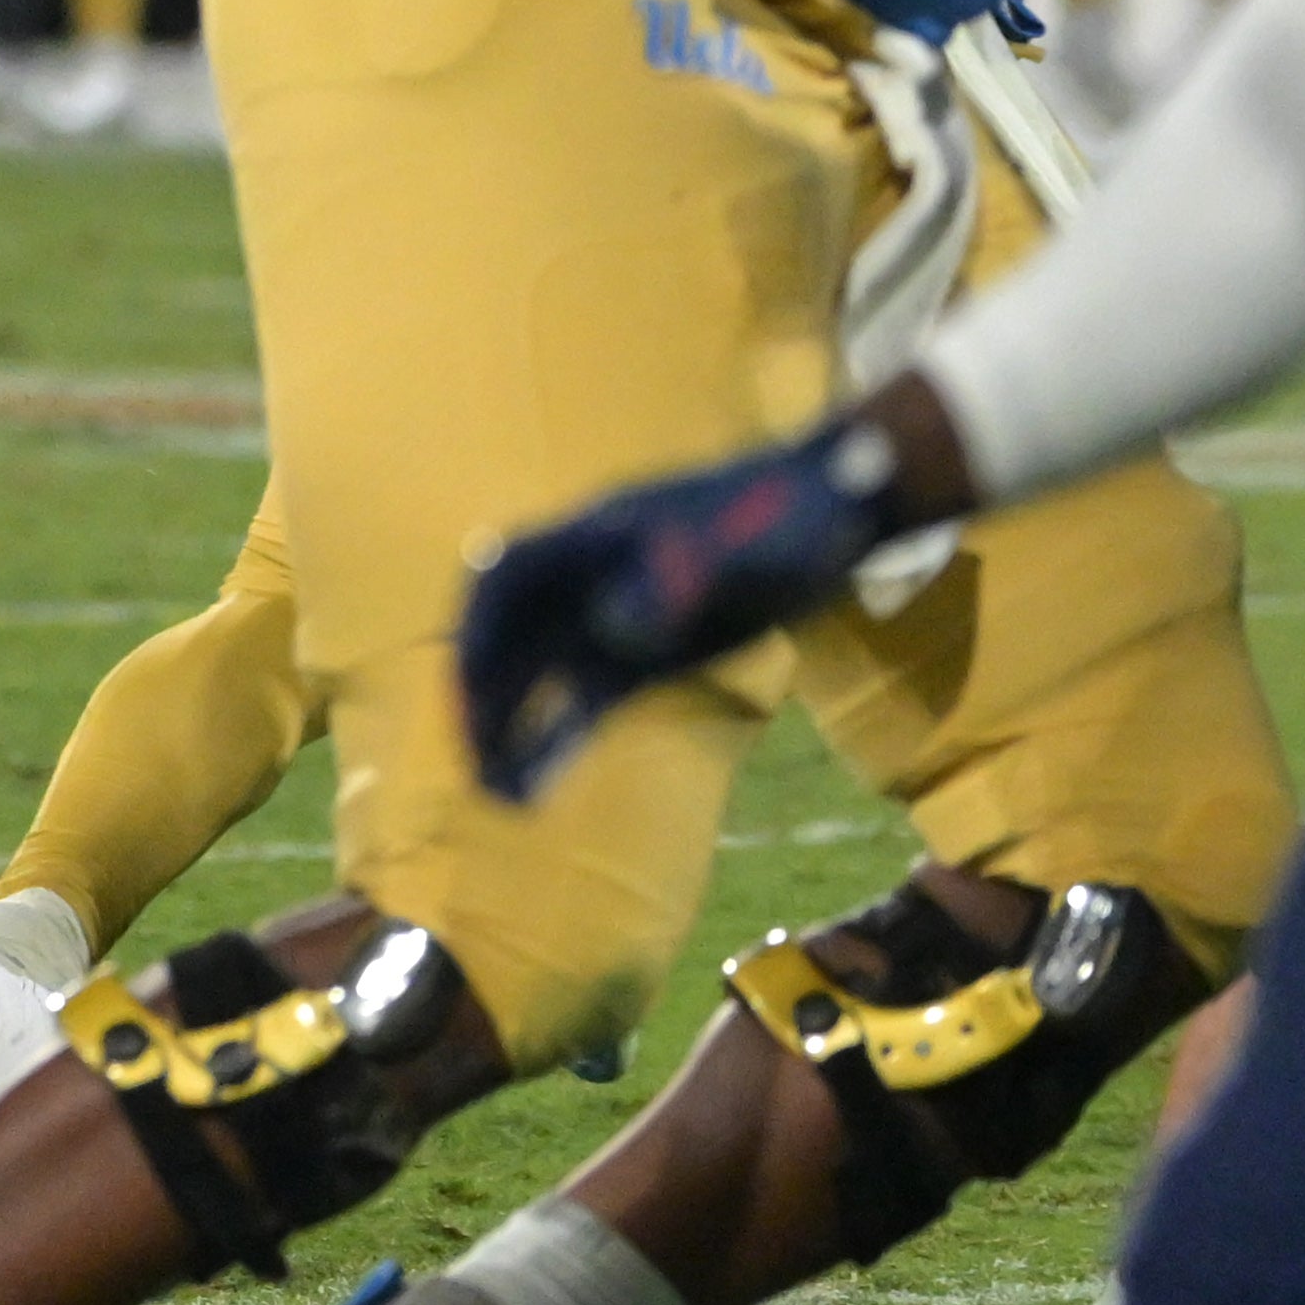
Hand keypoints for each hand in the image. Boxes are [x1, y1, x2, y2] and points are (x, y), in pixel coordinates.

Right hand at [458, 411, 910, 799]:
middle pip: (511, 634)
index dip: (479, 630)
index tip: (469, 685)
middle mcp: (586, 576)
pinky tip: (538, 786)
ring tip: (499, 794)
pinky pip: (584, 699)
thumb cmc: (786, 515)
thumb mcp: (743, 547)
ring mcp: (614, 614)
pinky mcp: (647, 654)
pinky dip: (557, 738)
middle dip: (485, 695)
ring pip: (541, 674)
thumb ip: (680, 582)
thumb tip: (614, 629)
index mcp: (593, 535)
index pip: (505, 577)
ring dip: (511, 726)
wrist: (835, 510)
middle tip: (478, 764)